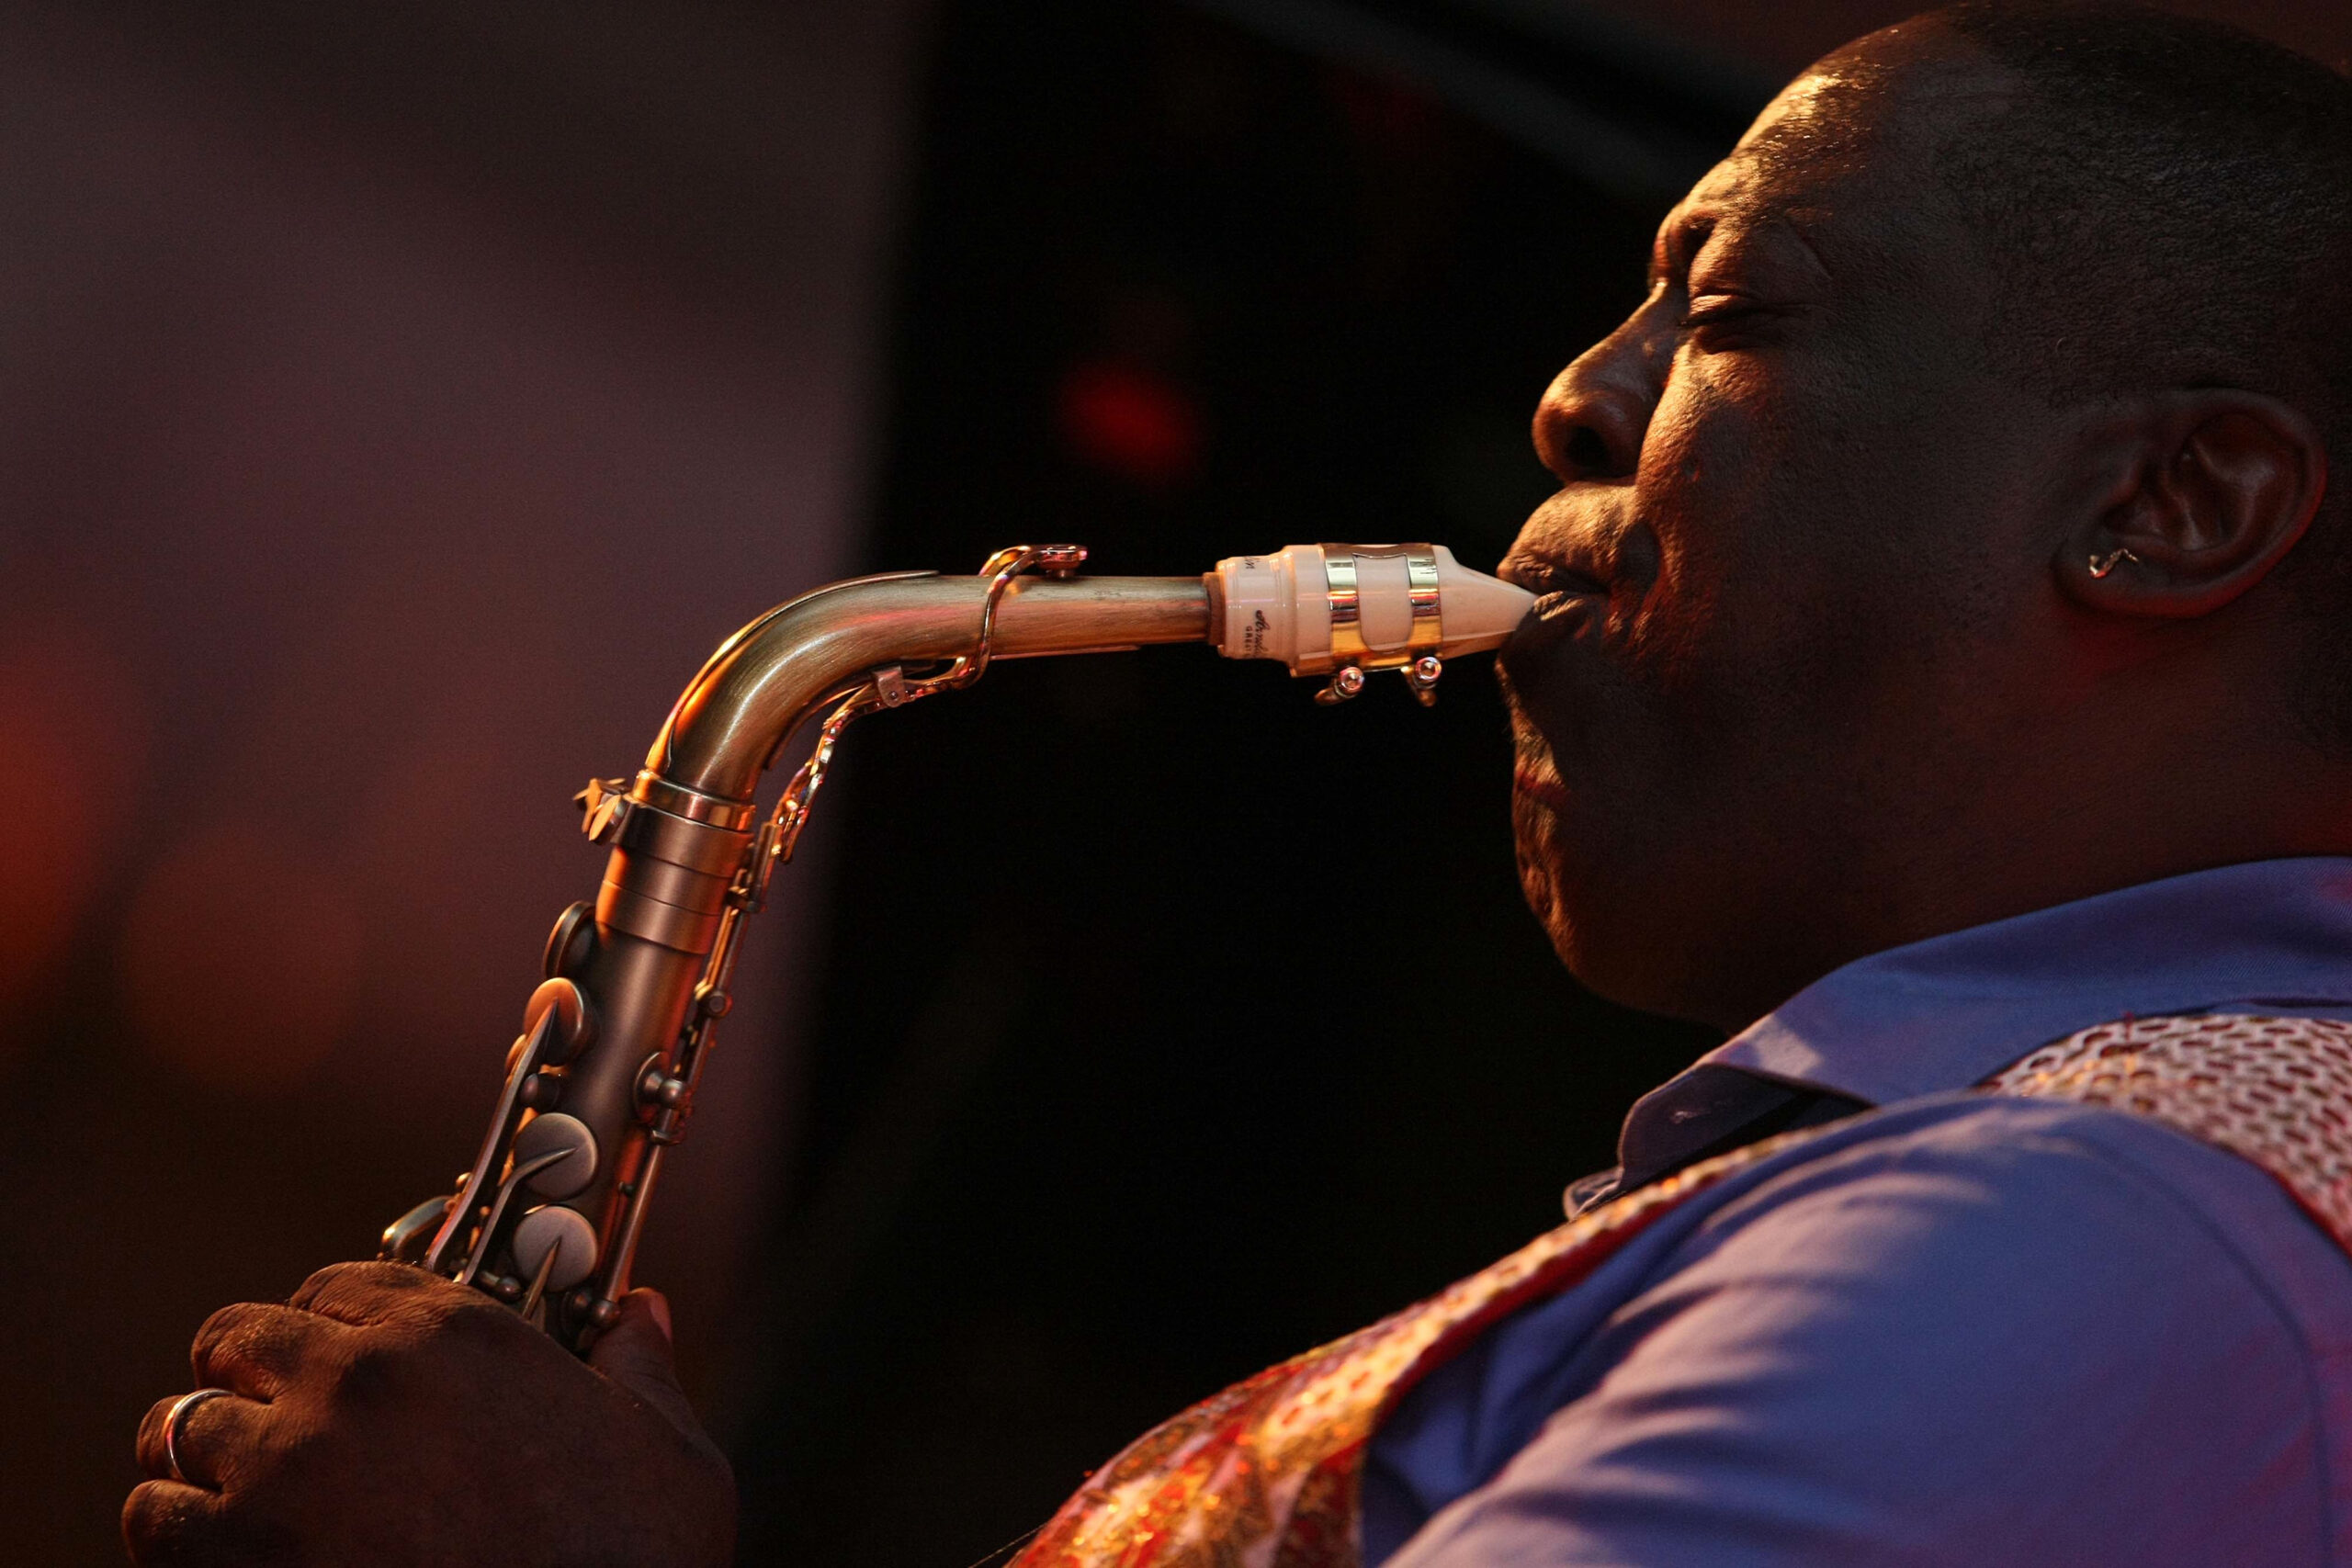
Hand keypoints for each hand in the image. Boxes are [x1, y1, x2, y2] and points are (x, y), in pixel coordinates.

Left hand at [123, 1262, 734, 1566]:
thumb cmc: (629, 1558)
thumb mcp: (666, 1449)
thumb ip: (640, 1368)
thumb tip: (644, 1314)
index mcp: (456, 1333)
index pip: (341, 1281)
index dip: (333, 1317)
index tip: (337, 1351)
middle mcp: (357, 1378)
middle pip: (239, 1334)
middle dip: (248, 1369)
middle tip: (271, 1409)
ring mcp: (286, 1464)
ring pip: (182, 1420)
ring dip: (206, 1450)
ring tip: (238, 1484)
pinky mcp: (237, 1554)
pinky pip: (153, 1512)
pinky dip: (173, 1525)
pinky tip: (217, 1544)